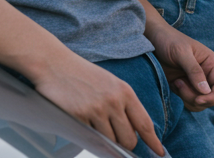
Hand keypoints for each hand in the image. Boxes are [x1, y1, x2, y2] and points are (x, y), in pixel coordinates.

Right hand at [31, 54, 165, 155]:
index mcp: (124, 91)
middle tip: (116, 140)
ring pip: (110, 142)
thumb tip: (133, 131)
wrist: (54, 64)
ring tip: (94, 124)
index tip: (159, 152)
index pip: (144, 123)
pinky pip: (91, 138)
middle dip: (125, 145)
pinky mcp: (80, 117)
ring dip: (105, 140)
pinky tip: (83, 122)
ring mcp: (96, 110)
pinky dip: (89, 136)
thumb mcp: (110, 83)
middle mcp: (113, 101)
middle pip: (129, 140)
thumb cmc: (82, 74)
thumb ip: (123, 104)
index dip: (153, 141)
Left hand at [149, 24, 213, 111]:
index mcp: (211, 64)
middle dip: (196, 98)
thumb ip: (194, 71)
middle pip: (210, 98)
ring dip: (187, 98)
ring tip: (175, 82)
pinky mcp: (183, 88)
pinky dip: (180, 98)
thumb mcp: (181, 52)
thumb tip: (206, 91)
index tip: (198, 99)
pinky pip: (188, 102)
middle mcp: (206, 75)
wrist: (152, 40)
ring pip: (199, 103)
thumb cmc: (168, 40)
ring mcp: (194, 83)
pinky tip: (173, 84)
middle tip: (178, 84)